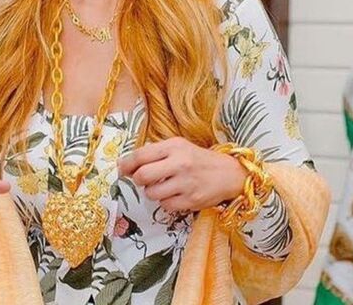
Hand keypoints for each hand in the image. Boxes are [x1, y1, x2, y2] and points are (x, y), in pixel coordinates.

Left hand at [118, 137, 248, 212]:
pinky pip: (165, 205)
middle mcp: (180, 163)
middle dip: (138, 180)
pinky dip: (167, 201)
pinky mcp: (191, 200)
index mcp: (175, 146)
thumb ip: (156, 153)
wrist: (229, 173)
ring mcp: (186, 183)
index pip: (140, 155)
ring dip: (153, 192)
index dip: (126, 165)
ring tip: (164, 186)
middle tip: (143, 180)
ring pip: (151, 193)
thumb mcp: (180, 147)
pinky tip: (176, 194)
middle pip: (142, 176)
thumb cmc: (199, 160)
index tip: (123, 170)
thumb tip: (127, 165)